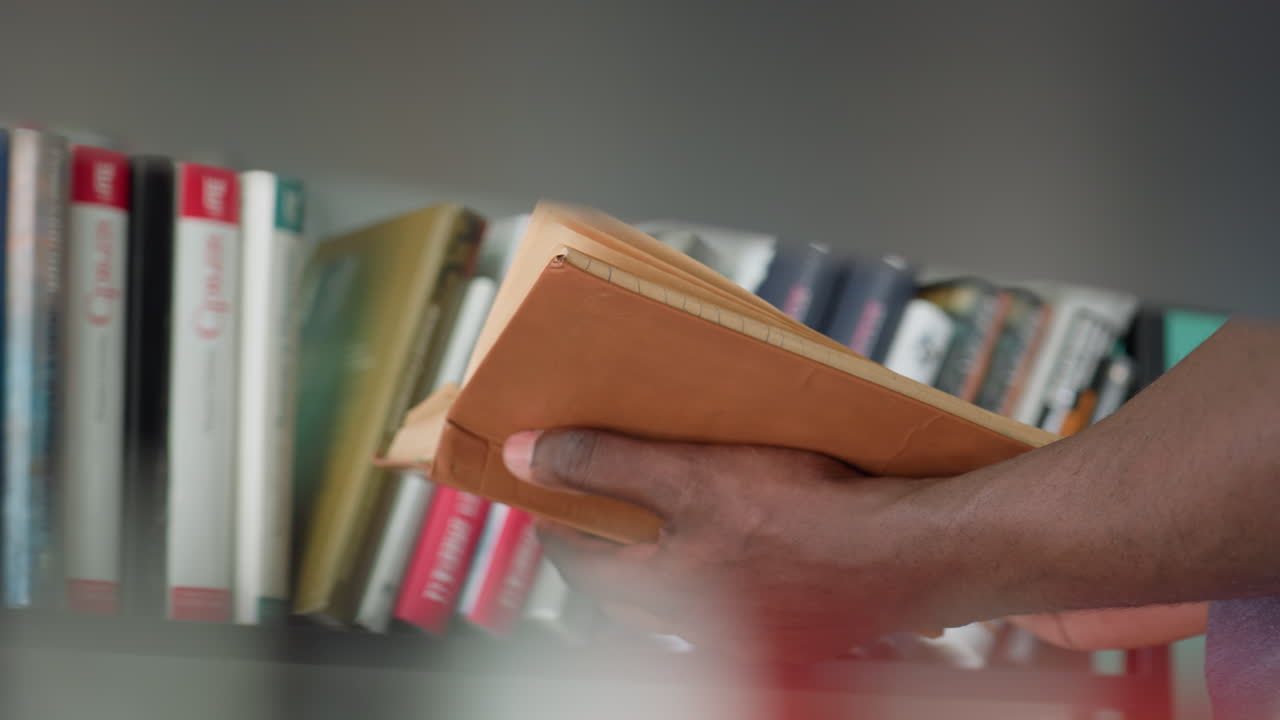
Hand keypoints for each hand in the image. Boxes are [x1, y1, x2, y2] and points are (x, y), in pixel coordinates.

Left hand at [501, 429, 976, 661]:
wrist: (916, 555)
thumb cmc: (812, 524)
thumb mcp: (692, 477)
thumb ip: (605, 464)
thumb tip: (527, 456)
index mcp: (656, 592)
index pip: (572, 557)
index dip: (554, 509)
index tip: (548, 471)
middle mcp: (691, 617)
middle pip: (622, 565)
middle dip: (610, 514)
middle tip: (610, 464)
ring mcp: (738, 617)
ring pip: (676, 565)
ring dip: (666, 520)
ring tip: (679, 466)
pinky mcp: (780, 602)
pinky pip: (725, 564)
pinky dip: (716, 530)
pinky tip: (744, 491)